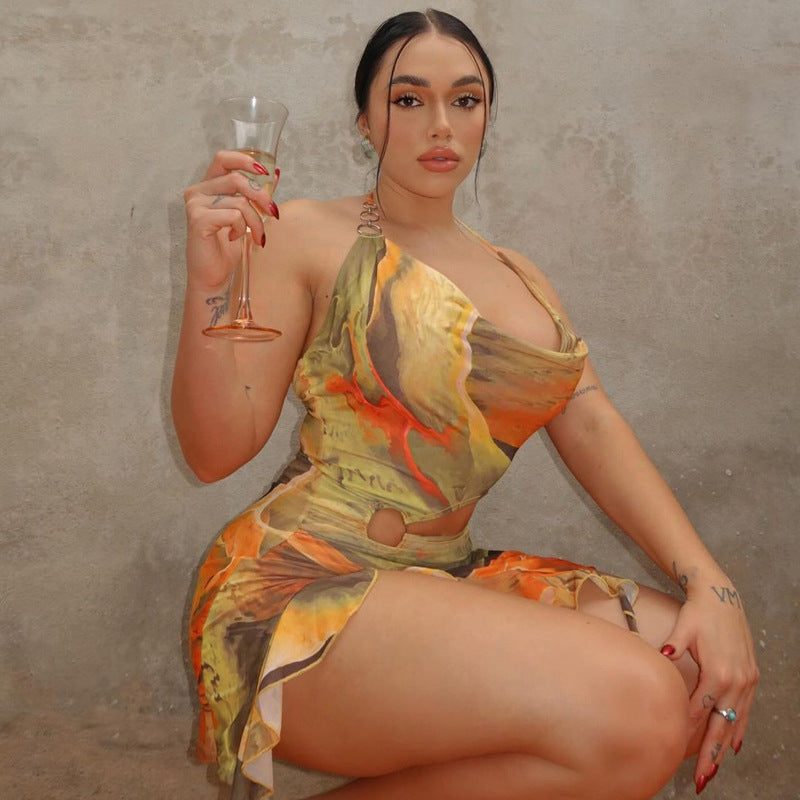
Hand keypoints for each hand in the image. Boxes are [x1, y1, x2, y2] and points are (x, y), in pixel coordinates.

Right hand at [183, 150, 280, 288]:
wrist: (213, 275)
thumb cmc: (227, 247)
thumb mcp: (246, 216)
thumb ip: (256, 194)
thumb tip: (276, 173)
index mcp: (207, 186)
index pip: (224, 158)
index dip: (245, 160)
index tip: (265, 172)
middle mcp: (197, 192)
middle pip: (236, 179)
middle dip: (261, 196)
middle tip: (273, 213)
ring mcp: (195, 205)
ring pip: (239, 201)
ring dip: (256, 220)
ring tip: (257, 236)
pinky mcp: (198, 220)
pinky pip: (234, 216)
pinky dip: (242, 229)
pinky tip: (235, 238)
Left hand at [660, 580, 758, 792]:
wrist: (722, 597)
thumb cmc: (699, 612)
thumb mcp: (685, 626)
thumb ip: (674, 644)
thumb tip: (663, 656)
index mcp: (718, 672)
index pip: (699, 710)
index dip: (687, 732)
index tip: (675, 751)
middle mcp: (736, 681)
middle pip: (721, 726)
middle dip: (710, 755)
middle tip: (700, 780)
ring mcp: (746, 681)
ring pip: (735, 723)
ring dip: (723, 748)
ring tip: (713, 770)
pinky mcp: (750, 677)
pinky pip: (744, 711)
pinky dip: (738, 729)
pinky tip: (732, 746)